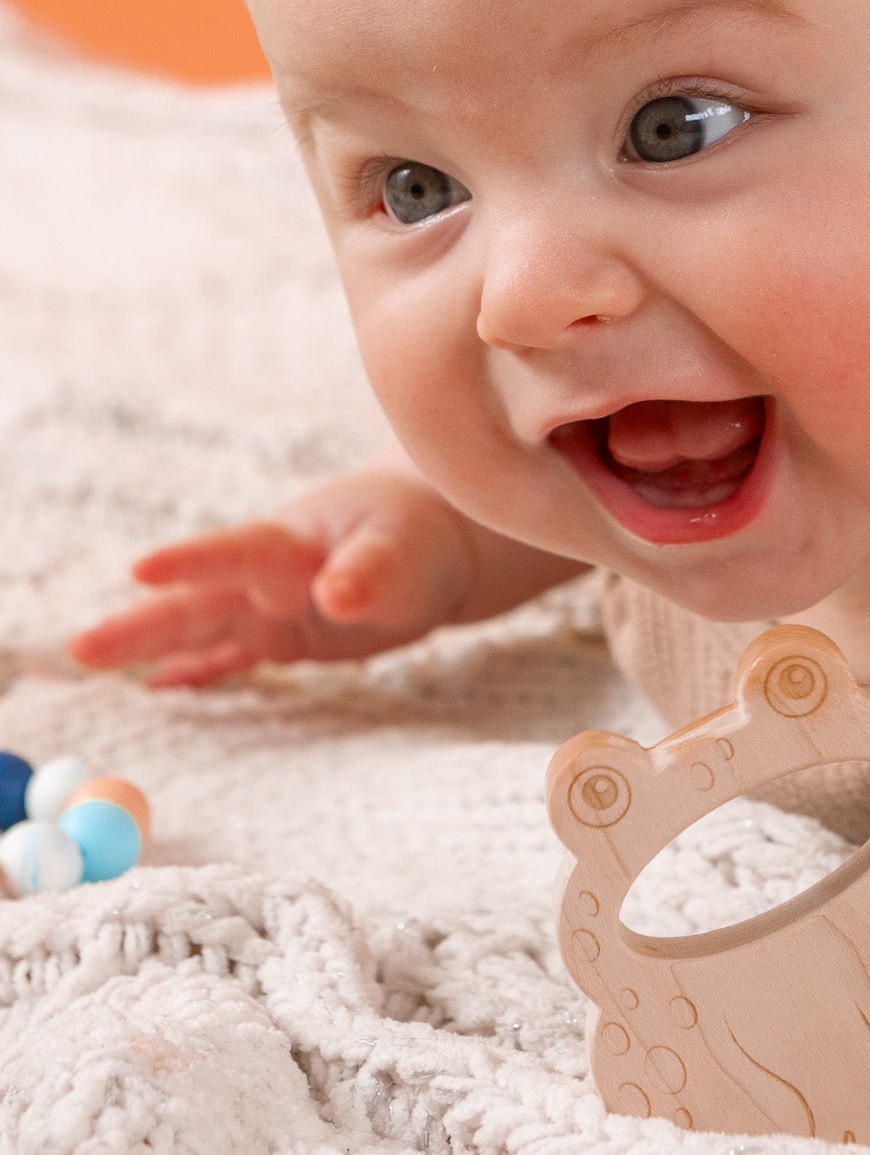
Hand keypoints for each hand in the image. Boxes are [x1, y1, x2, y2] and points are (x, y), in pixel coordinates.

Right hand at [68, 470, 476, 686]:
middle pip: (201, 602)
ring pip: (205, 628)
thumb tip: (337, 594)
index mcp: (293, 544)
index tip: (141, 568)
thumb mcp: (403, 553)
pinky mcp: (286, 634)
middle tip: (80, 647)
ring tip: (88, 656)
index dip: (192, 562)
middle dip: (142, 625)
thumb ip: (370, 572)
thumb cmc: (416, 537)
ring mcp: (273, 607)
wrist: (435, 543)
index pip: (237, 552)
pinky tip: (158, 685)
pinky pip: (233, 654)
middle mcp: (271, 577)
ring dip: (151, 647)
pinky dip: (199, 669)